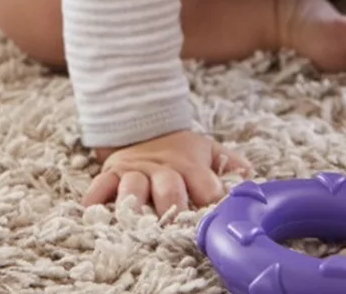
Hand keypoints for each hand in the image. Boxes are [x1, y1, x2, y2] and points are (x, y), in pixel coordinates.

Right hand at [84, 129, 250, 215]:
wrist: (140, 122)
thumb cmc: (179, 149)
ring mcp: (134, 171)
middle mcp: (161, 169)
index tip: (217, 217)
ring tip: (136, 221)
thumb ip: (230, 164)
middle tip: (175, 223)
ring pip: (132, 188)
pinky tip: (94, 214)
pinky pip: (100, 186)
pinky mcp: (110, 173)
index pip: (205, 185)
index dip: (212, 200)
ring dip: (134, 205)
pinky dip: (95, 201)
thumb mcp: (206, 150)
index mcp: (189, 165)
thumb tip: (251, 178)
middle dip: (172, 205)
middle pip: (168, 187)